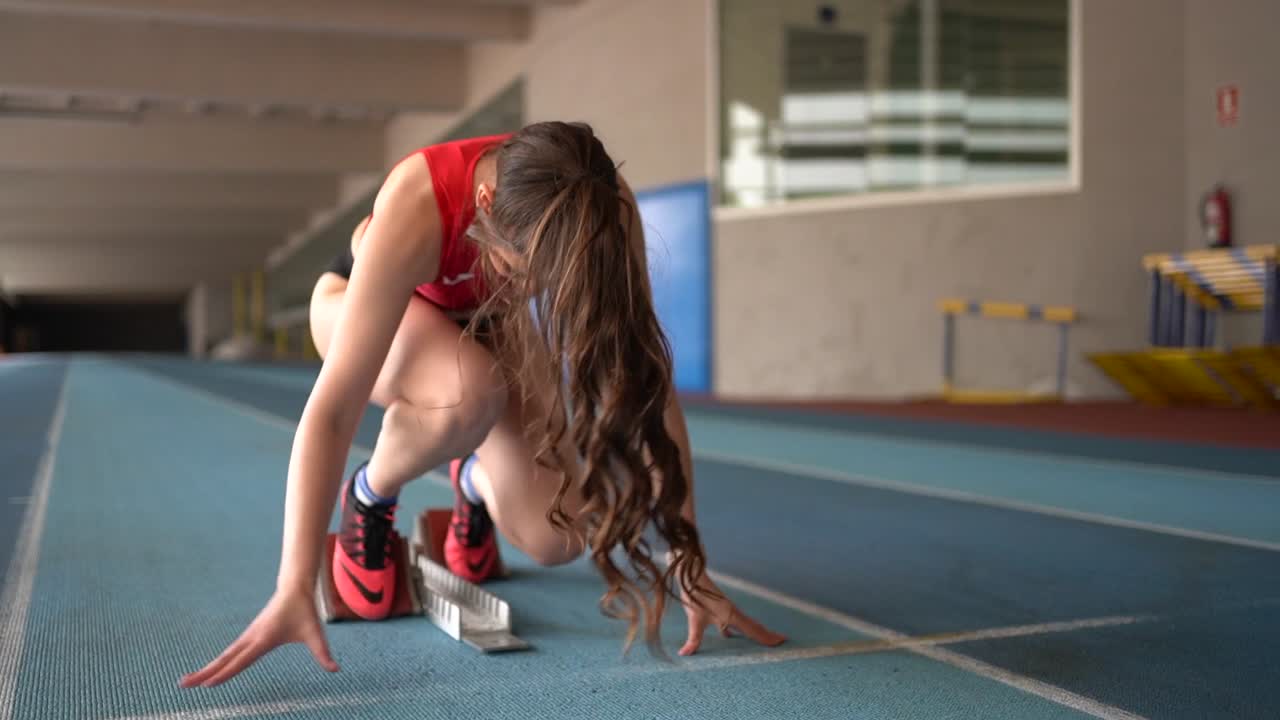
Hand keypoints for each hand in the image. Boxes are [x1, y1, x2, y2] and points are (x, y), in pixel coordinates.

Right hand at [179, 586, 337, 687]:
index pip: (241, 661)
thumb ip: (324, 653)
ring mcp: (248, 636)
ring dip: (206, 668)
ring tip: (188, 681)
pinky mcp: (249, 635)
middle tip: (183, 685)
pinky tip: (210, 671)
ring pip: (224, 655)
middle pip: (224, 660)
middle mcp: (251, 638)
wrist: (294, 588)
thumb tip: (336, 669)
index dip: (225, 673)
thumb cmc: (304, 611)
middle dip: (204, 673)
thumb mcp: (315, 634)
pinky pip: (230, 651)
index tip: (208, 685)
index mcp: (263, 640)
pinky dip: (218, 662)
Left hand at [679, 573, 785, 655]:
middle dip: (767, 634)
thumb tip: (685, 654)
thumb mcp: (694, 619)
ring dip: (755, 631)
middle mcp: (733, 612)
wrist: (691, 576)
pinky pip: (734, 621)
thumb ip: (693, 639)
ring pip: (746, 623)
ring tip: (764, 639)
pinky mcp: (720, 608)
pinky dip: (737, 629)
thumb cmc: (695, 596)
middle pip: (754, 626)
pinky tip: (729, 636)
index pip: (753, 630)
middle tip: (782, 641)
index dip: (766, 637)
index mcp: (732, 616)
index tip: (782, 641)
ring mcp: (728, 609)